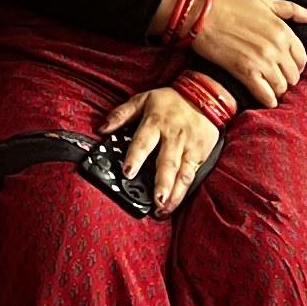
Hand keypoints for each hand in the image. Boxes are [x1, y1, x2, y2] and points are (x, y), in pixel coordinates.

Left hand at [104, 85, 222, 212]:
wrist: (204, 96)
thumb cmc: (169, 101)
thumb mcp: (142, 99)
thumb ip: (121, 114)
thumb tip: (102, 129)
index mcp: (155, 122)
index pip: (143, 142)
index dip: (135, 157)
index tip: (128, 172)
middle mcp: (173, 136)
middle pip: (167, 163)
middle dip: (162, 183)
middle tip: (156, 201)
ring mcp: (189, 147)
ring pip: (183, 173)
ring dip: (175, 193)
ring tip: (165, 209)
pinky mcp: (201, 154)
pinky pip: (193, 174)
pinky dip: (185, 190)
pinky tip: (176, 202)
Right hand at [181, 0, 306, 107]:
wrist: (200, 15)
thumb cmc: (231, 7)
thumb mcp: (264, 2)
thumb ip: (292, 9)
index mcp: (283, 30)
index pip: (302, 58)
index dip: (296, 65)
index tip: (287, 67)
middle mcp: (276, 47)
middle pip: (293, 75)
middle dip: (286, 78)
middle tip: (275, 78)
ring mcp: (262, 61)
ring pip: (281, 87)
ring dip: (276, 89)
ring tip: (268, 87)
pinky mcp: (245, 72)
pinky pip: (266, 95)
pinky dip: (268, 100)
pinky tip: (265, 98)